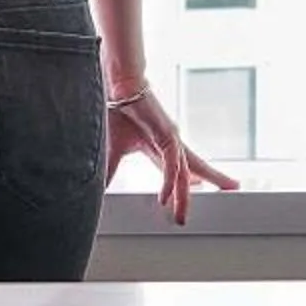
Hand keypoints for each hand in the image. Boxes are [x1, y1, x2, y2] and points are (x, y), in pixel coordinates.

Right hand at [103, 84, 239, 224]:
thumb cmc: (117, 113)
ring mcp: (171, 140)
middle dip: (198, 190)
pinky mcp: (168, 135)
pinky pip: (172, 165)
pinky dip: (169, 182)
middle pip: (191, 173)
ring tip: (181, 216)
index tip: (195, 194)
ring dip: (184, 197)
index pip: (176, 171)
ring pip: (184, 174)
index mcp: (159, 147)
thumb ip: (110, 171)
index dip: (183, 186)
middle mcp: (170, 145)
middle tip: (207, 206)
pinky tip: (165, 198)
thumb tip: (98, 189)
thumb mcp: (113, 151)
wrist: (118, 89)